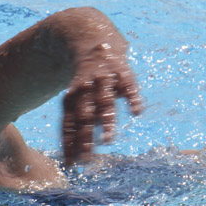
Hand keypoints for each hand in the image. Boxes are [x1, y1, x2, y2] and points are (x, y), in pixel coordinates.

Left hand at [61, 42, 143, 165]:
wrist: (91, 40)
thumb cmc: (85, 82)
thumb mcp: (75, 101)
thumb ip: (76, 127)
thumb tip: (72, 160)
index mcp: (72, 99)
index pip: (69, 125)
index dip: (70, 145)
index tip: (71, 165)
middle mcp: (85, 90)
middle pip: (84, 118)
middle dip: (85, 139)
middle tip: (87, 160)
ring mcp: (103, 79)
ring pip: (104, 102)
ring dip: (106, 121)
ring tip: (109, 141)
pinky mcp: (121, 71)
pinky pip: (127, 85)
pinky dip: (131, 97)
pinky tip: (136, 112)